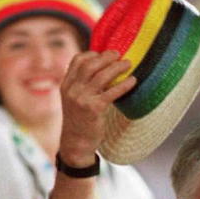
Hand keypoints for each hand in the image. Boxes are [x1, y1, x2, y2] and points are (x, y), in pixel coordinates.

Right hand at [58, 50, 134, 164]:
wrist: (75, 143)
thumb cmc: (79, 121)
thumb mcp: (74, 100)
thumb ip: (82, 85)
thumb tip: (102, 70)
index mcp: (66, 85)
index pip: (77, 61)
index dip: (93, 54)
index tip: (105, 54)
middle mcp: (72, 90)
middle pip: (90, 65)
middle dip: (106, 57)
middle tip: (119, 55)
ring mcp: (81, 99)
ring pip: (101, 76)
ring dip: (116, 67)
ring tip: (128, 64)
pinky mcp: (93, 109)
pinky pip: (111, 92)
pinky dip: (124, 85)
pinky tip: (133, 81)